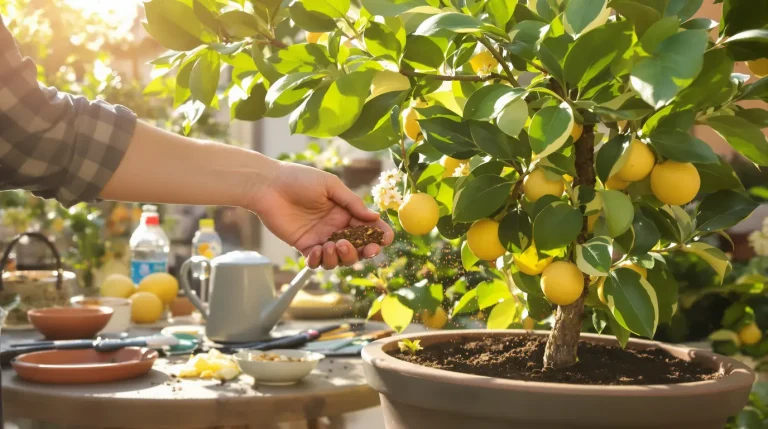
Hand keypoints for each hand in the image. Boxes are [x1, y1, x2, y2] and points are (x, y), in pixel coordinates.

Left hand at [248, 162, 393, 268]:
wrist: (268, 185)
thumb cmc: (299, 179)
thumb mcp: (330, 186)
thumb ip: (352, 203)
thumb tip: (374, 217)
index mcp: (346, 211)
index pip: (368, 227)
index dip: (379, 235)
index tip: (384, 239)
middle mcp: (336, 227)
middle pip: (358, 248)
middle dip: (363, 251)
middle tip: (362, 248)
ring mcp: (321, 238)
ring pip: (339, 259)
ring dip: (341, 257)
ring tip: (332, 245)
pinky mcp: (304, 246)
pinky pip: (317, 262)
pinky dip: (320, 261)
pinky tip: (317, 252)